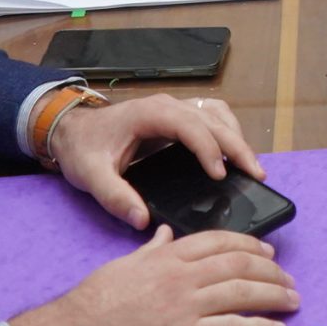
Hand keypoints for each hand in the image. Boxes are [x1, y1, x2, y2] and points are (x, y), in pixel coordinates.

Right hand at [5, 227, 296, 325]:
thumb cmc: (97, 300)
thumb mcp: (125, 265)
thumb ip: (151, 249)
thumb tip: (166, 234)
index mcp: (168, 256)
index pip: (218, 241)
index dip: (249, 245)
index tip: (267, 252)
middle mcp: (181, 277)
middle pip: (238, 265)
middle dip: (269, 271)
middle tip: (287, 279)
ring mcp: (185, 307)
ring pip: (242, 294)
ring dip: (272, 296)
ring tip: (291, 301)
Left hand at [50, 94, 266, 230]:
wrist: (71, 129)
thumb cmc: (83, 148)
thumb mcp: (91, 176)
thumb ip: (115, 197)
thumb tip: (142, 220)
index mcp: (150, 114)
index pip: (191, 126)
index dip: (209, 149)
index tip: (221, 176)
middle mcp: (167, 105)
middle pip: (213, 118)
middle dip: (237, 145)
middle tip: (255, 174)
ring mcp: (174, 108)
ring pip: (217, 113)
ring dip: (236, 136)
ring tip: (250, 166)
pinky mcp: (176, 116)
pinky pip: (211, 116)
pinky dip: (227, 132)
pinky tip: (232, 152)